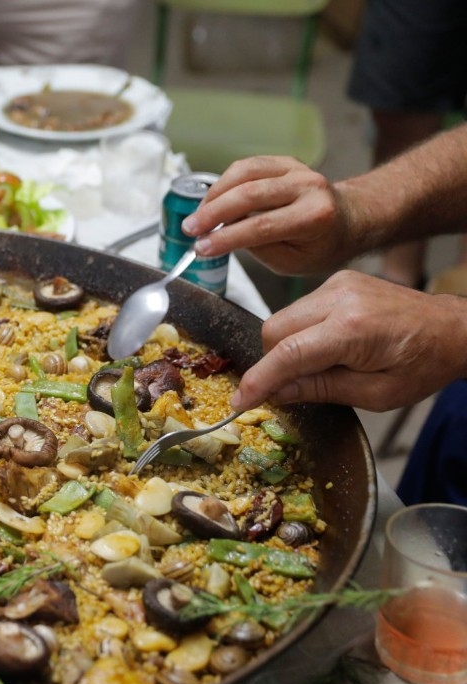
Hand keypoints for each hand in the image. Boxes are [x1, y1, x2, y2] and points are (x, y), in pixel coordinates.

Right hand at [182, 156, 355, 275]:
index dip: (226, 238)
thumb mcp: (293, 263)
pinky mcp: (285, 161)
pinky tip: (212, 200)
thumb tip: (225, 233)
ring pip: (245, 173)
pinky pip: (247, 165)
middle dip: (213, 213)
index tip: (200, 248)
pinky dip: (224, 182)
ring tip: (198, 215)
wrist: (349, 219)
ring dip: (214, 194)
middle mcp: (308, 186)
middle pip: (249, 194)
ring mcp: (297, 169)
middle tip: (190, 229)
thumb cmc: (320, 246)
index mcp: (314, 216)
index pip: (261, 227)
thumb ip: (260, 248)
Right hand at [233, 272, 466, 411]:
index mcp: (353, 329)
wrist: (453, 329)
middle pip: (274, 330)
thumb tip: (277, 393)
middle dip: (272, 362)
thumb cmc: (422, 364)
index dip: (259, 380)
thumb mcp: (376, 394)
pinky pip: (298, 310)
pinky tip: (324, 345)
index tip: (240, 402)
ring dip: (285, 347)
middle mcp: (340, 298)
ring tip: (318, 365)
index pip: (287, 354)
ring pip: (281, 319)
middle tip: (291, 386)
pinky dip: (299, 332)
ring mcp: (337, 284)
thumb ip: (321, 390)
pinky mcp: (336, 280)